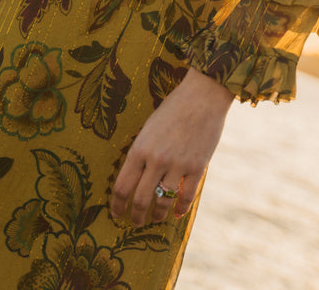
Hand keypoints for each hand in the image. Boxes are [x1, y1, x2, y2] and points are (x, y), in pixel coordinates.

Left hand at [110, 67, 233, 226]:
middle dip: (136, 216)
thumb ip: (142, 152)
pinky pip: (186, 197)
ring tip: (155, 218)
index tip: (116, 213)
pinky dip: (180, 209)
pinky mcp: (197, 167)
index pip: (122, 186)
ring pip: (162, 202)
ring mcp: (177, 165)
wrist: (202, 95)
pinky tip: (177, 213)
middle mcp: (156, 160)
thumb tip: (135, 177)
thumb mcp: (149, 128)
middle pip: (140, 200)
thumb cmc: (173, 108)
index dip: (117, 205)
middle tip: (136, 222)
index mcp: (139, 148)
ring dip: (157, 215)